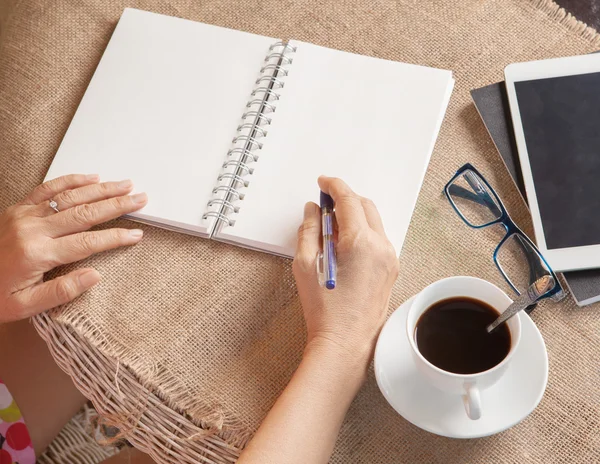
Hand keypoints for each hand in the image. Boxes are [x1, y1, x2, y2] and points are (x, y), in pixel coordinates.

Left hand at [0, 174, 147, 322]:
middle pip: (84, 213)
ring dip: (101, 189)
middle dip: (117, 205)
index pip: (87, 243)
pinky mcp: (18, 209)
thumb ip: (62, 292)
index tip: (136, 234)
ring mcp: (25, 215)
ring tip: (125, 185)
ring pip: (70, 197)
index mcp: (38, 254)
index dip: (115, 238)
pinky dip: (71, 181)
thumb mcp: (25, 306)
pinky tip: (91, 177)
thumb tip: (95, 276)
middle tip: (140, 199)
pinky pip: (47, 189)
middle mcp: (33, 229)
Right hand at [293, 176, 398, 362]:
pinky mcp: (391, 270)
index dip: (334, 186)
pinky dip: (362, 232)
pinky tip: (344, 246)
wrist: (345, 343)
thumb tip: (313, 210)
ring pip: (374, 221)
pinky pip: (378, 239)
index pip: (348, 199)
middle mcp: (381, 246)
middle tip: (324, 205)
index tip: (323, 182)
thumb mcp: (305, 264)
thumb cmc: (324, 309)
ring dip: (354, 216)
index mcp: (360, 241)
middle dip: (345, 198)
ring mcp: (390, 258)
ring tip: (331, 230)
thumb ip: (309, 229)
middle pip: (365, 206)